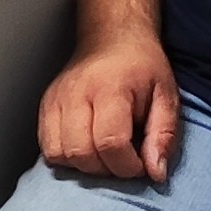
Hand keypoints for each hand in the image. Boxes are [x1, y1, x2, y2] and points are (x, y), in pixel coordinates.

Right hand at [37, 36, 180, 182]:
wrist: (112, 37)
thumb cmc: (142, 67)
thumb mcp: (166, 96)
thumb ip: (163, 135)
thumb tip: (155, 173)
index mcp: (110, 89)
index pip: (110, 143)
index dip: (127, 166)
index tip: (140, 164)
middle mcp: (76, 93)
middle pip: (81, 153)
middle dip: (105, 170)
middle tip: (123, 160)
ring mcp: (56, 99)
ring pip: (59, 154)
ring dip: (83, 166)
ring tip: (104, 155)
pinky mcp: (44, 105)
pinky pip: (47, 147)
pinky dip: (66, 158)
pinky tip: (86, 148)